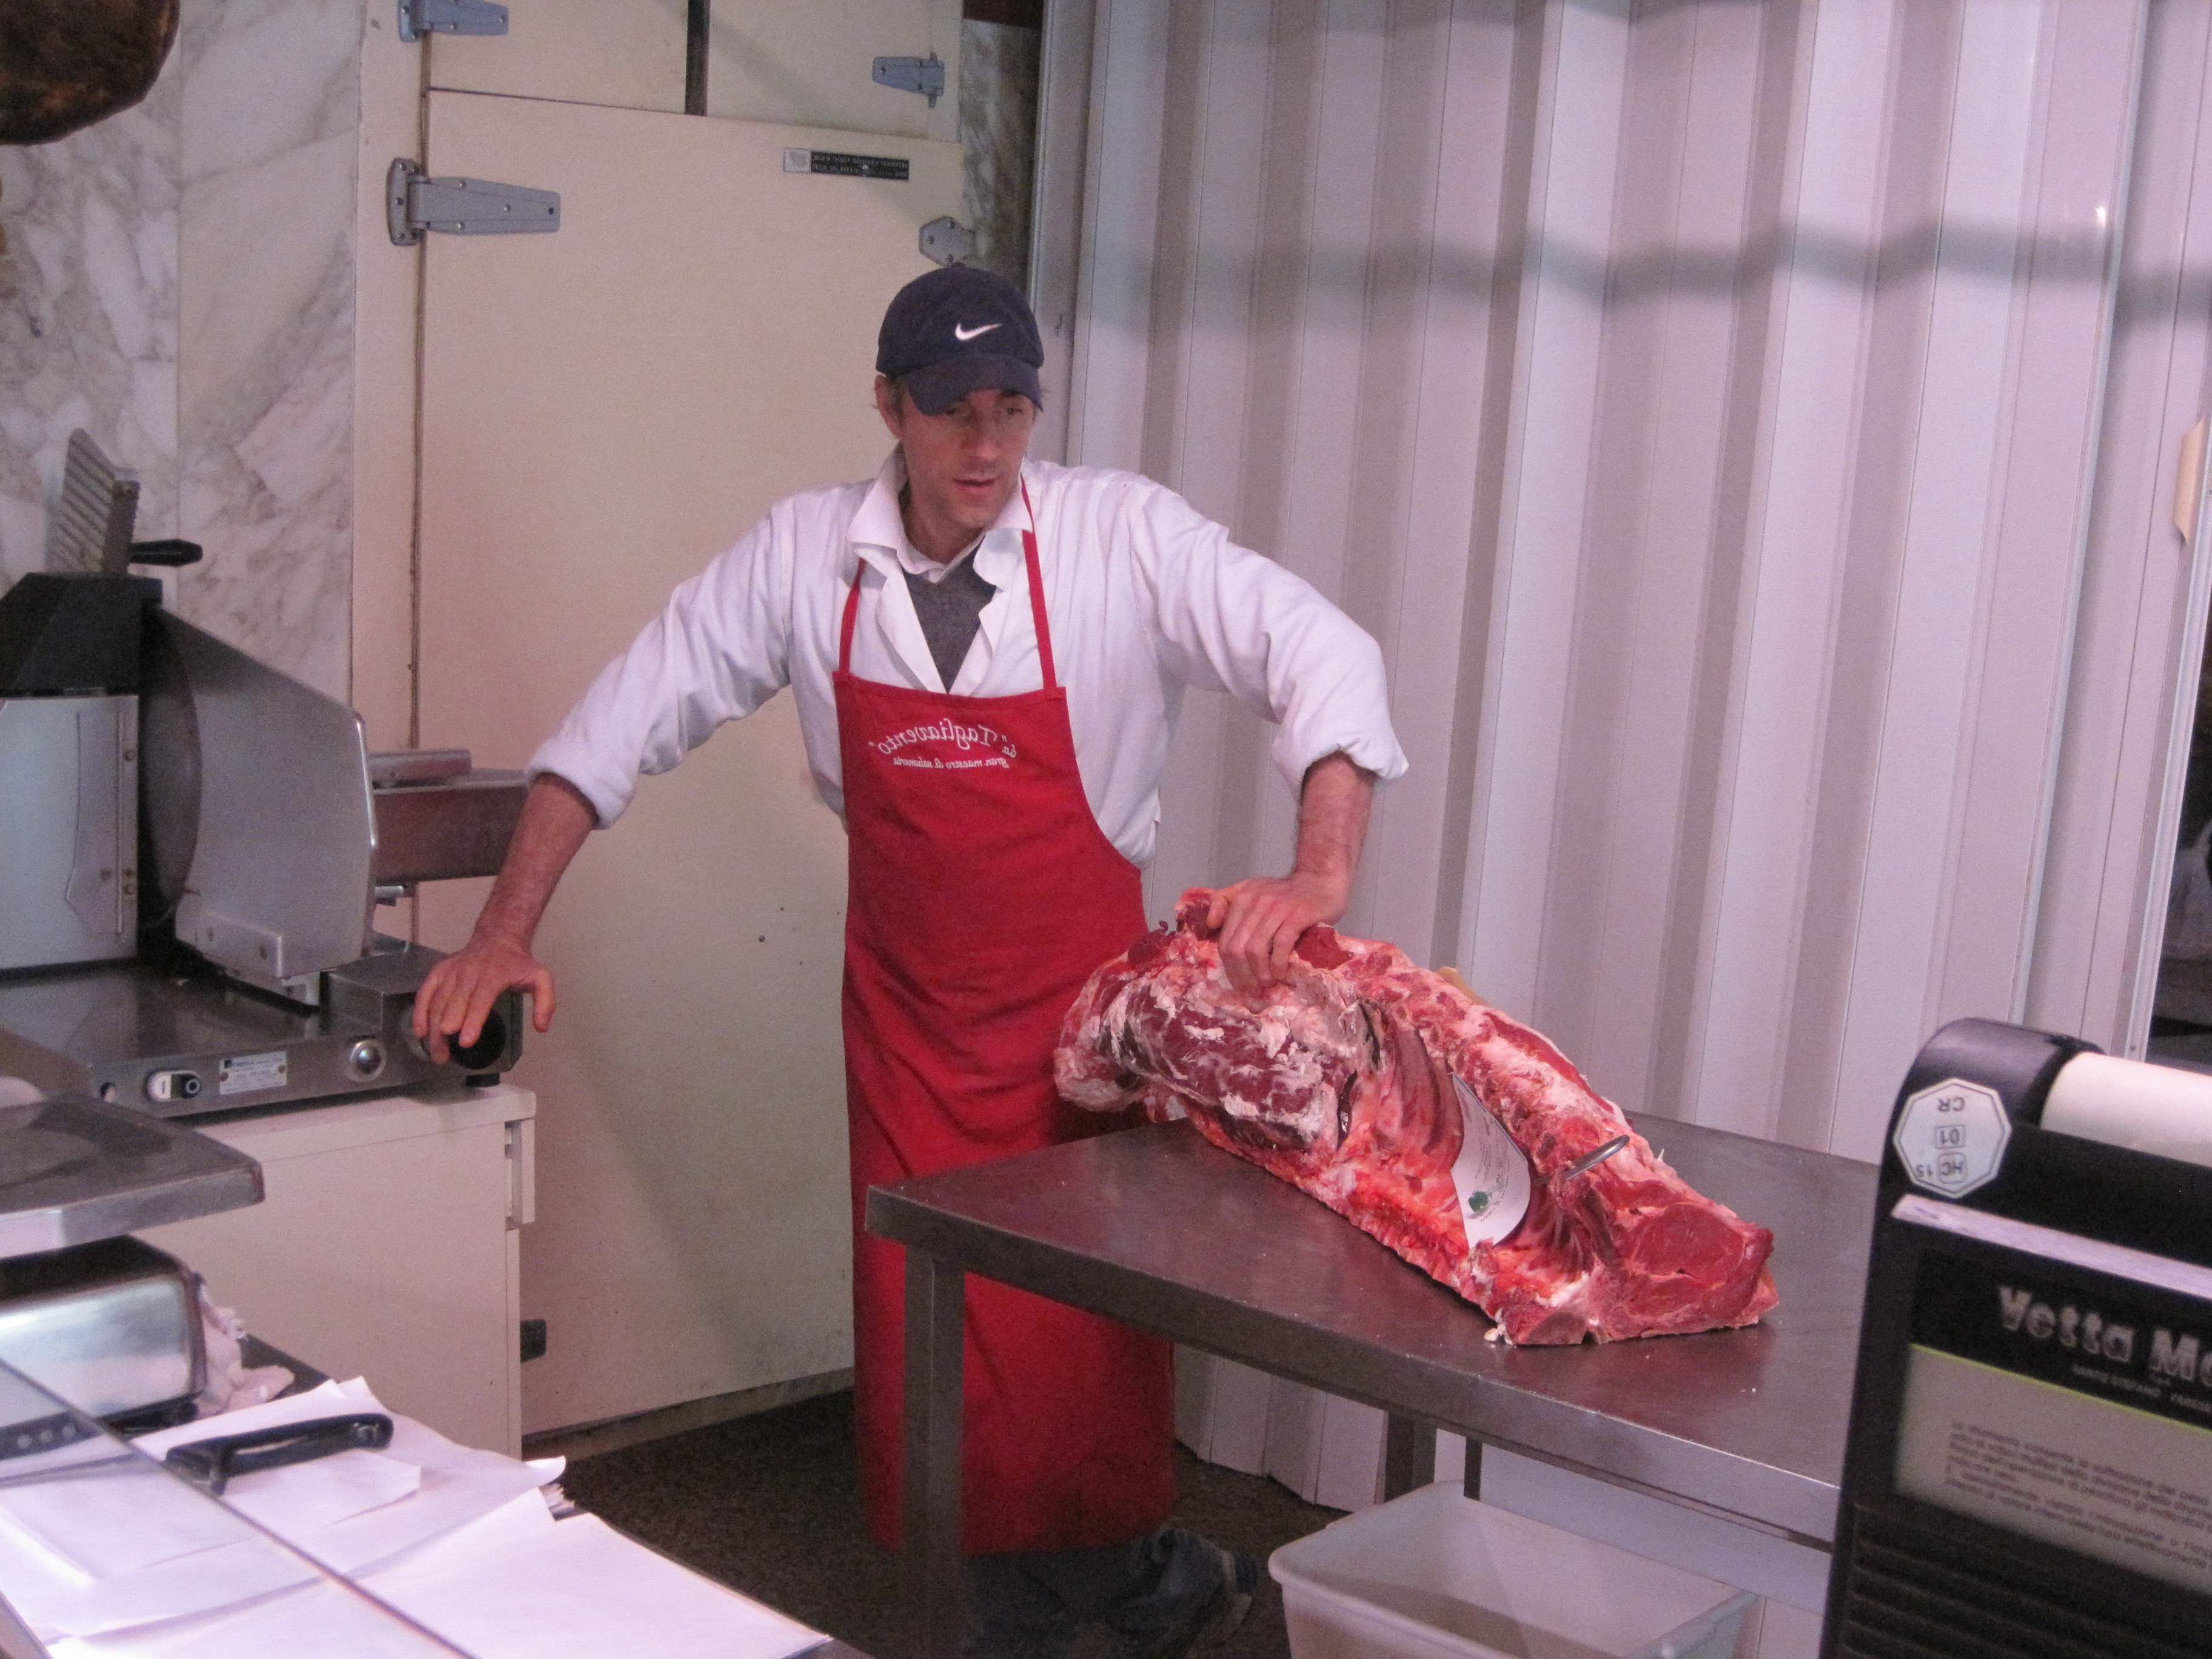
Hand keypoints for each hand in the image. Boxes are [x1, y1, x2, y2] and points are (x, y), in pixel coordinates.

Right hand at [411, 935, 555, 1063]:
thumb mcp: (540, 978)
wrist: (498, 938)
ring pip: (438, 1001)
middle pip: (454, 1005)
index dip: (472, 1022)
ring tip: (436, 1053)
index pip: (480, 1001)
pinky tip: (420, 1031)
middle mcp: (469, 973)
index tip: (465, 1042)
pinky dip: (420, 1011)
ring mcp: (452, 971)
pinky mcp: (440, 971)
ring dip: (433, 1029)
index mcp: (493, 976)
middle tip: (444, 1056)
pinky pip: (425, 991)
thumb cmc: (518, 963)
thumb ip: (545, 1002)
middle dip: (446, 1032)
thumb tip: (541, 1027)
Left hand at [1205, 870, 1349, 995]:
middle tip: (1252, 990)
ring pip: (1256, 949)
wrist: (1321, 881)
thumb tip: (1210, 925)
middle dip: (1242, 975)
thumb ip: (1226, 901)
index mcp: (1241, 898)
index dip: (1230, 968)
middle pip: (1237, 948)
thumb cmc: (1286, 893)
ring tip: (1266, 984)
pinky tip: (1280, 974)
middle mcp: (1255, 902)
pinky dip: (1277, 964)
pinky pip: (1280, 945)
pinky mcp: (1297, 915)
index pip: (1226, 941)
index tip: (1239, 984)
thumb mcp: (1252, 890)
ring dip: (1259, 973)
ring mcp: (1276, 908)